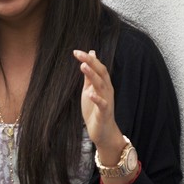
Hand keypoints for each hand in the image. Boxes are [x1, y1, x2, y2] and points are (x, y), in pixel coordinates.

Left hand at [73, 49, 123, 163]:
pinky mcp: (104, 113)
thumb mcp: (90, 89)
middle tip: (79, 54)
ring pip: (101, 85)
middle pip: (101, 73)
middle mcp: (107, 90)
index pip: (98, 67)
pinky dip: (97, 98)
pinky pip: (102, 105)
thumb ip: (90, 75)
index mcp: (103, 84)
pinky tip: (91, 93)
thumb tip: (90, 56)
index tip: (76, 51)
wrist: (103, 132)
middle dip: (91, 62)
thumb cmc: (95, 110)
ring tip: (83, 67)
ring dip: (93, 75)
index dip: (89, 59)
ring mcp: (106, 101)